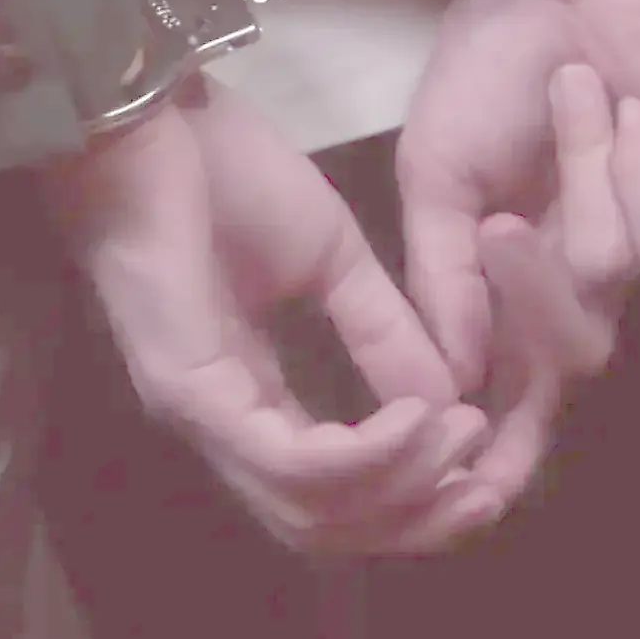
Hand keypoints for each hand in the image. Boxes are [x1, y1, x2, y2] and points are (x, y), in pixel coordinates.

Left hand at [45, 78, 495, 555]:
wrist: (154, 113)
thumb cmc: (224, 170)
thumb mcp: (333, 259)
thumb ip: (383, 333)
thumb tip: (449, 405)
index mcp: (249, 395)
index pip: (328, 491)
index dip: (411, 491)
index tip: (481, 454)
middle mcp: (220, 423)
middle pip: (321, 525)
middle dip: (414, 515)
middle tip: (485, 484)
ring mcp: (197, 413)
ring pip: (308, 509)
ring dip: (402, 485)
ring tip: (460, 431)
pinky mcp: (188, 391)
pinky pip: (288, 464)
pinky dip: (364, 457)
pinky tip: (417, 416)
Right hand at [424, 65, 639, 524]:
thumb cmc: (492, 63)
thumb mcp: (436, 173)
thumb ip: (441, 275)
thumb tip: (444, 377)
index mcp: (519, 274)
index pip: (519, 383)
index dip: (505, 442)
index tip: (475, 499)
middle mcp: (593, 273)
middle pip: (571, 349)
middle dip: (528, 290)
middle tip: (495, 223)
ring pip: (612, 271)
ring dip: (579, 174)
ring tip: (574, 95)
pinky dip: (630, 157)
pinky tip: (630, 105)